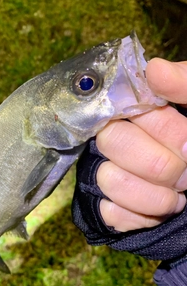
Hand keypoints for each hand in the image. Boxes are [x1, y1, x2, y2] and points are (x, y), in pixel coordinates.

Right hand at [97, 59, 186, 231]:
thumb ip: (186, 83)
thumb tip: (154, 69)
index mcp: (140, 110)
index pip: (124, 104)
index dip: (159, 127)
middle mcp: (118, 136)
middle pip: (111, 141)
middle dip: (159, 164)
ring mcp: (108, 170)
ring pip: (109, 178)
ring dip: (153, 195)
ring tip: (178, 197)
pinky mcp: (107, 205)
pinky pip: (109, 211)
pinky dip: (139, 217)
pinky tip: (158, 214)